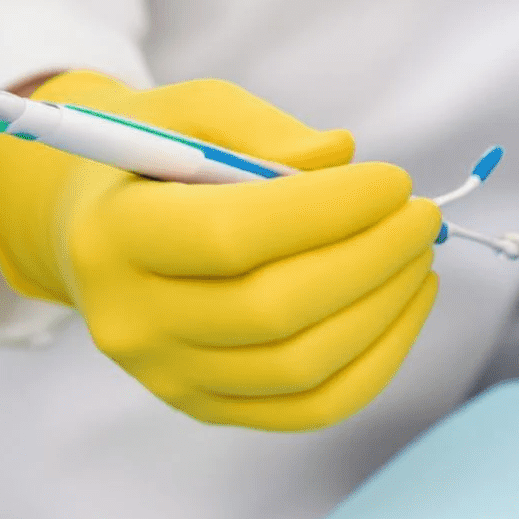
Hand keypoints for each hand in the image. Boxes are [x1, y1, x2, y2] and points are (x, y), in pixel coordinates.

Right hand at [0, 71, 439, 429]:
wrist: (95, 228)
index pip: (232, 236)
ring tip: (419, 254)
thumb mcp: (192, 111)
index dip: (329, 210)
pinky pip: (312, 407)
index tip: (394, 181)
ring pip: (301, 366)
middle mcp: (130, 320)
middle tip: (422, 216)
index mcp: (114, 236)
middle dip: (371, 258)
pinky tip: (407, 301)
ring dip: (385, 308)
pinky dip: (379, 358)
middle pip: (274, 309)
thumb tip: (339, 156)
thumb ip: (262, 127)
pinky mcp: (204, 407)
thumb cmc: (159, 158)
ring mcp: (166, 376)